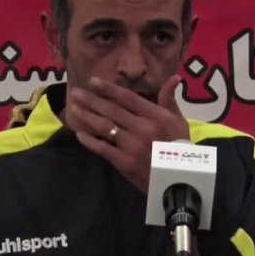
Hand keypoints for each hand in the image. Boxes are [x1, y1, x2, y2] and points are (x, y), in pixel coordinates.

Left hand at [66, 75, 189, 192]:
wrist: (180, 178)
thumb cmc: (180, 147)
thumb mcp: (179, 121)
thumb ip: (170, 99)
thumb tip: (174, 77)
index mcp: (156, 115)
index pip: (127, 98)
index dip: (108, 88)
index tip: (92, 81)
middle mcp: (143, 127)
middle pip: (112, 110)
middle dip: (91, 100)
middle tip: (75, 93)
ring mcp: (132, 146)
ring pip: (105, 127)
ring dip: (87, 116)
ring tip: (73, 108)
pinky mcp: (125, 162)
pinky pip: (104, 148)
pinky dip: (90, 141)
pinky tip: (79, 134)